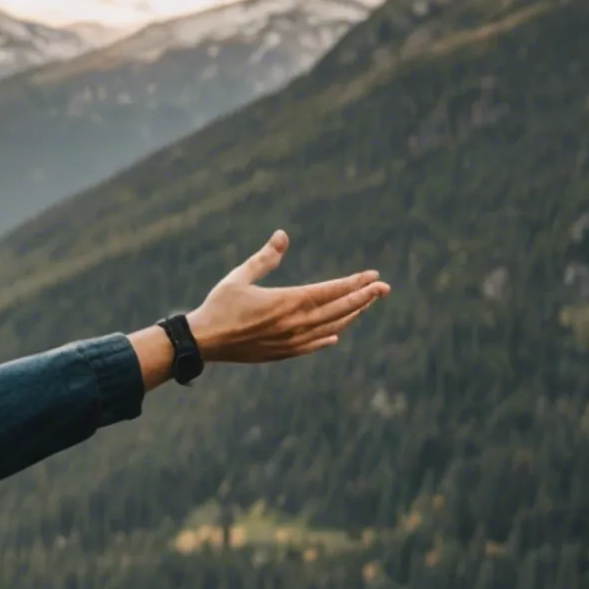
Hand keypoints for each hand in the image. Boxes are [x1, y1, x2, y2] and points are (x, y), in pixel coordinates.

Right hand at [186, 231, 387, 363]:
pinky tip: (336, 333)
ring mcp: (291, 341)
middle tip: (384, 288)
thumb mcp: (240, 276)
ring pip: (331, 327)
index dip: (355, 283)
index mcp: (287, 301)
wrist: (204, 342)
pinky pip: (313, 345)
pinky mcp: (282, 353)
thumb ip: (265, 258)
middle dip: (364, 298)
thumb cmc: (219, 305)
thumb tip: (283, 235)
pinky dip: (327, 337)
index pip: (331, 290)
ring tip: (365, 305)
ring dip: (350, 315)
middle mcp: (295, 323)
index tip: (374, 276)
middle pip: (339, 309)